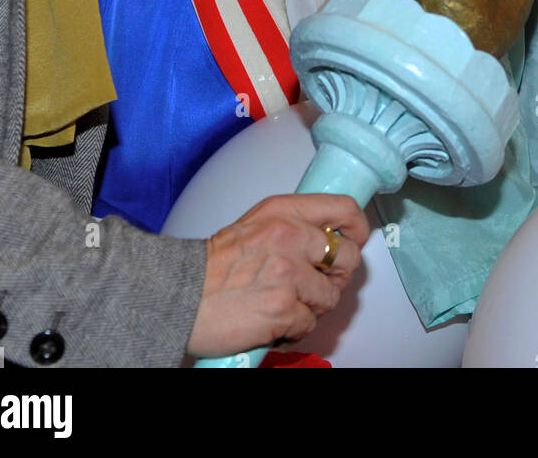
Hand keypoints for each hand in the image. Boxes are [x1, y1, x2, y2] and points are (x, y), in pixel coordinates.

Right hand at [186, 193, 368, 357]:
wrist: (179, 294)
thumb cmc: (213, 265)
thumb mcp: (256, 224)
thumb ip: (292, 226)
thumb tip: (326, 241)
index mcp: (284, 212)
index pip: (343, 208)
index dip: (357, 228)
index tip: (356, 239)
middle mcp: (291, 237)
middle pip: (347, 256)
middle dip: (339, 277)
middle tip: (321, 284)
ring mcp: (289, 274)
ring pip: (330, 296)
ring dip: (313, 306)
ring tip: (287, 304)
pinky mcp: (284, 309)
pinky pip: (309, 323)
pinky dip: (295, 328)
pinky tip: (274, 320)